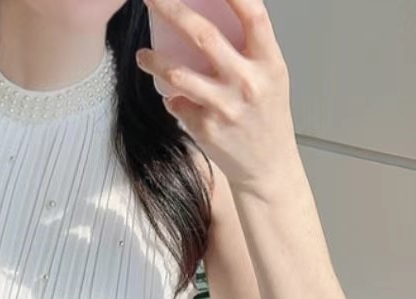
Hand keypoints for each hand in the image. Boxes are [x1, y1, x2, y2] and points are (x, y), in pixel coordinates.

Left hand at [136, 0, 299, 196]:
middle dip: (171, 9)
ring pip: (177, 74)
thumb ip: (249, 47)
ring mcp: (224, 106)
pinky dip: (172, 98)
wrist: (267, 167)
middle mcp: (247, 82)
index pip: (252, 15)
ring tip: (143, 55)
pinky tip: (174, 98)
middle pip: (203, 35)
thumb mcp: (271, 75)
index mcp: (268, 62)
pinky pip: (177, 103)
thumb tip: (214, 15)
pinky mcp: (206, 128)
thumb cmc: (267, 116)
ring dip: (154, 61)